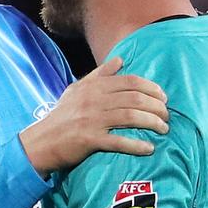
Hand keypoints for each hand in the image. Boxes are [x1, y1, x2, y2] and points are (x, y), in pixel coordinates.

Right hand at [20, 56, 169, 173]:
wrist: (41, 141)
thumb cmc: (62, 115)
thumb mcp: (77, 89)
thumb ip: (100, 74)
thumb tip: (120, 59)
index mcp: (94, 86)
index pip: (130, 81)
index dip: (151, 88)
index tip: (163, 97)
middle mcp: (94, 100)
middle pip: (135, 98)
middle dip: (156, 106)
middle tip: (166, 116)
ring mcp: (92, 119)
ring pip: (131, 116)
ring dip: (152, 123)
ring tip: (163, 129)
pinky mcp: (90, 139)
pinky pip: (119, 141)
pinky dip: (137, 145)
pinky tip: (149, 148)